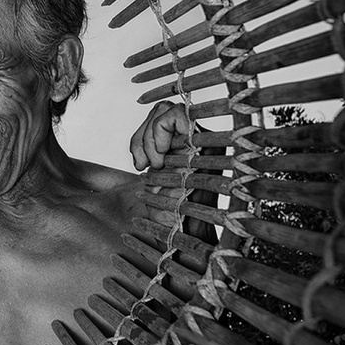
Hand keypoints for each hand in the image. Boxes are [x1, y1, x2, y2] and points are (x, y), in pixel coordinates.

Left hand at [129, 101, 218, 246]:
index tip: (138, 164)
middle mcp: (196, 140)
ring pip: (166, 109)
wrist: (183, 235)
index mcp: (184, 147)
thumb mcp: (153, 178)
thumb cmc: (168, 212)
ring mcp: (202, 139)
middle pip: (162, 110)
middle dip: (142, 134)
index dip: (141, 136)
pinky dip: (159, 131)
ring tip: (155, 165)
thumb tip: (139, 142)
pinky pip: (176, 113)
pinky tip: (160, 158)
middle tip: (142, 164)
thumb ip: (150, 156)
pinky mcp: (205, 141)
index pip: (160, 119)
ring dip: (150, 136)